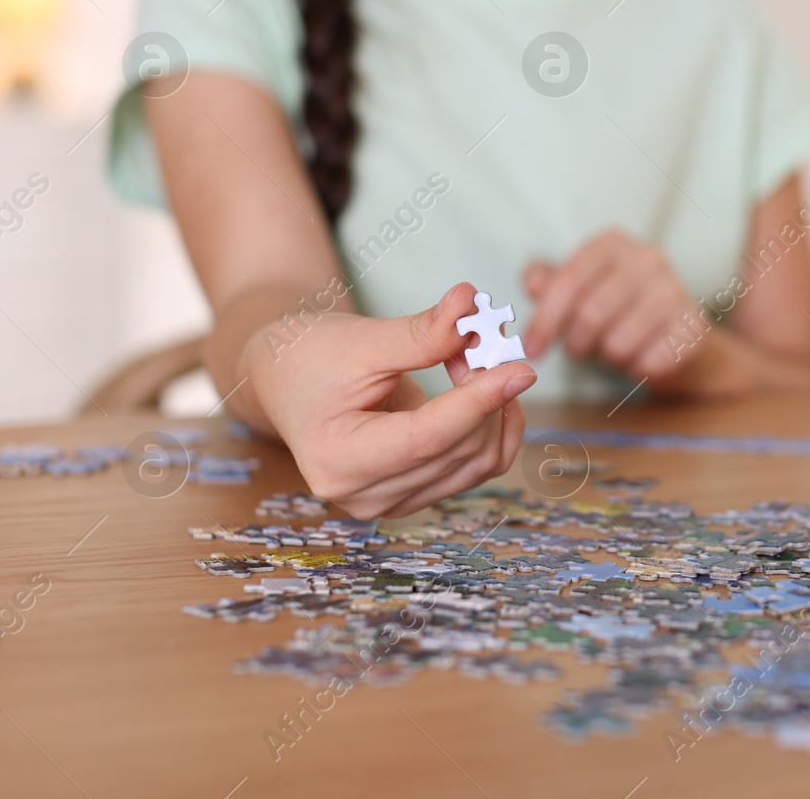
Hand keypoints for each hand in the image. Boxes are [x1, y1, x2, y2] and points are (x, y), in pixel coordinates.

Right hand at [243, 282, 534, 518]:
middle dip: (487, 394)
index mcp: (336, 459)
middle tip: (482, 339)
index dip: (479, 402)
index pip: (427, 439)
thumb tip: (471, 306)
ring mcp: (391, 503)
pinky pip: (476, 467)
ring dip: (493, 408)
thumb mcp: (361, 338)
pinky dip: (492, 425)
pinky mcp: (415, 495)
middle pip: (458, 451)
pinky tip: (478, 389)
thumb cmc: (311, 357)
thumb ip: (420, 332)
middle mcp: (363, 495)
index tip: (521, 369)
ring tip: (468, 359)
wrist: (288, 381)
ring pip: (478, 463)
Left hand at [522, 229, 711, 385]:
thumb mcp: (580, 292)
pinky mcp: (692, 326)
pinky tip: (641, 357)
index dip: (545, 319)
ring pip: (618, 341)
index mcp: (613, 244)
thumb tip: (533, 282)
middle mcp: (647, 259)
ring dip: (607, 356)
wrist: (678, 337)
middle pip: (591, 313)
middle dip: (575, 342)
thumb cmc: (619, 310)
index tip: (532, 349)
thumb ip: (552, 284)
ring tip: (612, 349)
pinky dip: (636, 368)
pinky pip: (648, 362)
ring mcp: (675, 290)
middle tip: (578, 350)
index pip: (569, 281)